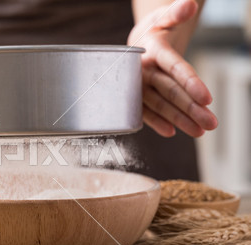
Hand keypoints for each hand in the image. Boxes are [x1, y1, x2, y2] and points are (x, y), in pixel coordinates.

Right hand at [128, 0, 216, 136]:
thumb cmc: (156, 31)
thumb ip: (177, 12)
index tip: (208, 99)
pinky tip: (172, 132)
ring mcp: (136, 86)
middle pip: (169, 91)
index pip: (174, 67)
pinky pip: (144, 112)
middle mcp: (142, 70)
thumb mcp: (165, 18)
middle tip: (211, 123)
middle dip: (190, 109)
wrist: (134, 45)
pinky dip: (157, 122)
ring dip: (179, 120)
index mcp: (152, 49)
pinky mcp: (134, 97)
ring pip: (158, 105)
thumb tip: (189, 5)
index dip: (190, 83)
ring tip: (200, 131)